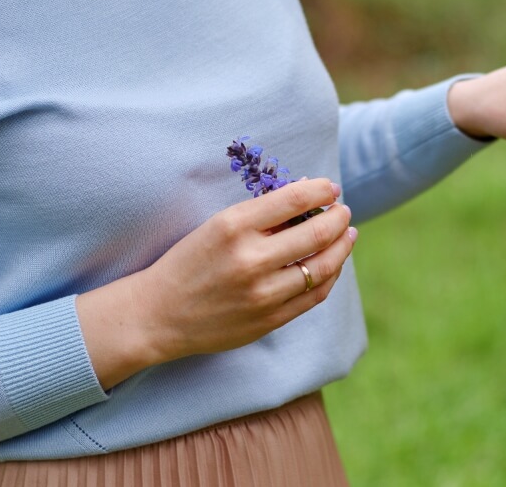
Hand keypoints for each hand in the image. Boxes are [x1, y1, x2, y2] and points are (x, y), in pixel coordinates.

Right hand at [136, 179, 356, 359]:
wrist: (158, 314)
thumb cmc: (188, 263)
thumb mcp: (216, 227)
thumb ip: (261, 215)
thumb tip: (307, 195)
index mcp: (233, 226)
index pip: (293, 199)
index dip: (320, 190)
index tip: (331, 187)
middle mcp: (250, 259)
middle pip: (316, 232)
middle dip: (338, 217)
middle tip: (343, 211)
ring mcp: (262, 292)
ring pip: (323, 266)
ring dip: (342, 246)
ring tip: (347, 234)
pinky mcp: (269, 319)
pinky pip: (315, 295)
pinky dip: (330, 275)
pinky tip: (332, 264)